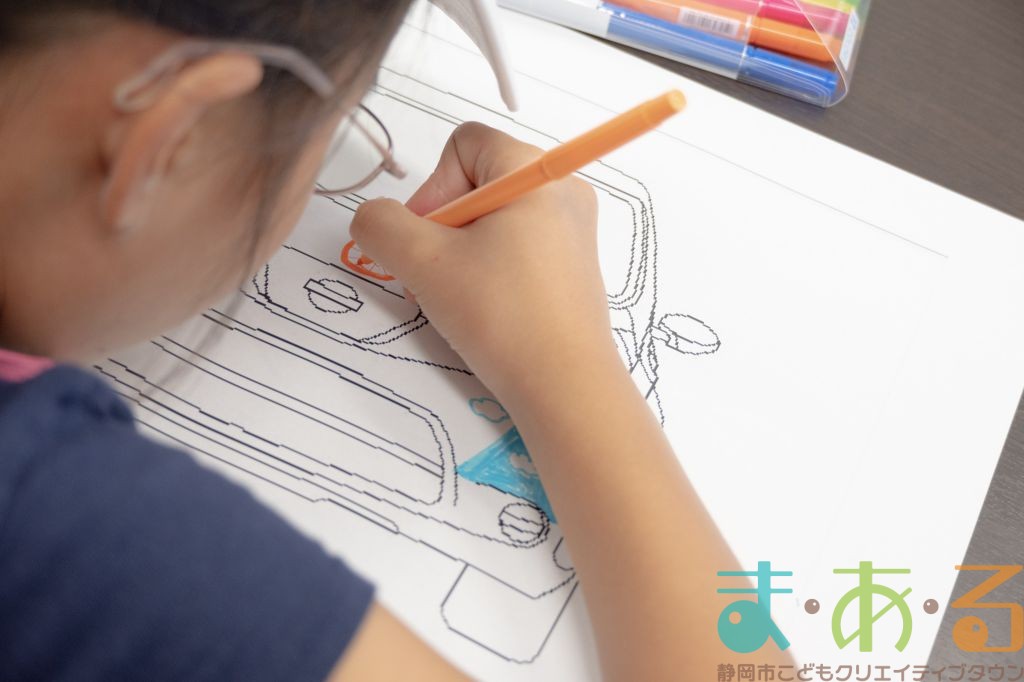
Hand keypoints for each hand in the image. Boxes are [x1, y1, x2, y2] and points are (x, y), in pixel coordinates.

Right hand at [349, 122, 618, 400]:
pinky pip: (518, 248)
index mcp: (536, 171)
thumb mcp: (423, 262)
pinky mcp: (575, 268)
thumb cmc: (501, 314)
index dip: (432, 186)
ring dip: (463, 252)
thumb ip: (380, 224)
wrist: (565, 386)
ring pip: (495, 220)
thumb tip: (375, 219)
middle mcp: (564, 190)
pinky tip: (488, 308)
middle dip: (444, 224)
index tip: (428, 238)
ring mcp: (574, 231)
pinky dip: (491, 270)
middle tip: (438, 273)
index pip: (464, 144)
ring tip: (462, 296)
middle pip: (478, 182)